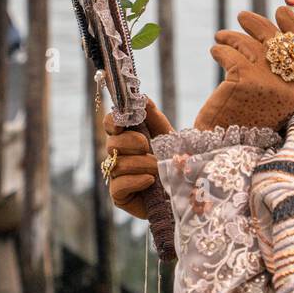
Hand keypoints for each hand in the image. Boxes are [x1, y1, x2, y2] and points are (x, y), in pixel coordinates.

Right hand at [101, 99, 172, 218]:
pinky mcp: (118, 196)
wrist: (183, 191)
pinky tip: (151, 181)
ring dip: (141, 164)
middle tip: (147, 146)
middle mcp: (117, 155)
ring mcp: (116, 176)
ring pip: (117, 164)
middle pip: (112, 143)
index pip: (110, 123)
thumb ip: (153, 116)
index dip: (113, 121)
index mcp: (126, 137)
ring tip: (158, 168)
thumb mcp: (166, 135)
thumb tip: (141, 96)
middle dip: (132, 142)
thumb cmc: (172, 160)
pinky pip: (118, 185)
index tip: (124, 121)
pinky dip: (136, 181)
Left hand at [195, 7, 293, 132]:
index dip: (293, 27)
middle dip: (258, 23)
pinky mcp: (246, 80)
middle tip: (241, 15)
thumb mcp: (266, 100)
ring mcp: (268, 83)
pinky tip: (214, 51)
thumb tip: (270, 36)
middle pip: (277, 41)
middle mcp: (287, 86)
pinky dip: (220, 49)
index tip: (282, 10)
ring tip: (220, 37)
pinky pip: (232, 54)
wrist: (222, 148)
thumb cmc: (241, 125)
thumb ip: (274, 74)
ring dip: (232, 36)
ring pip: (250, 45)